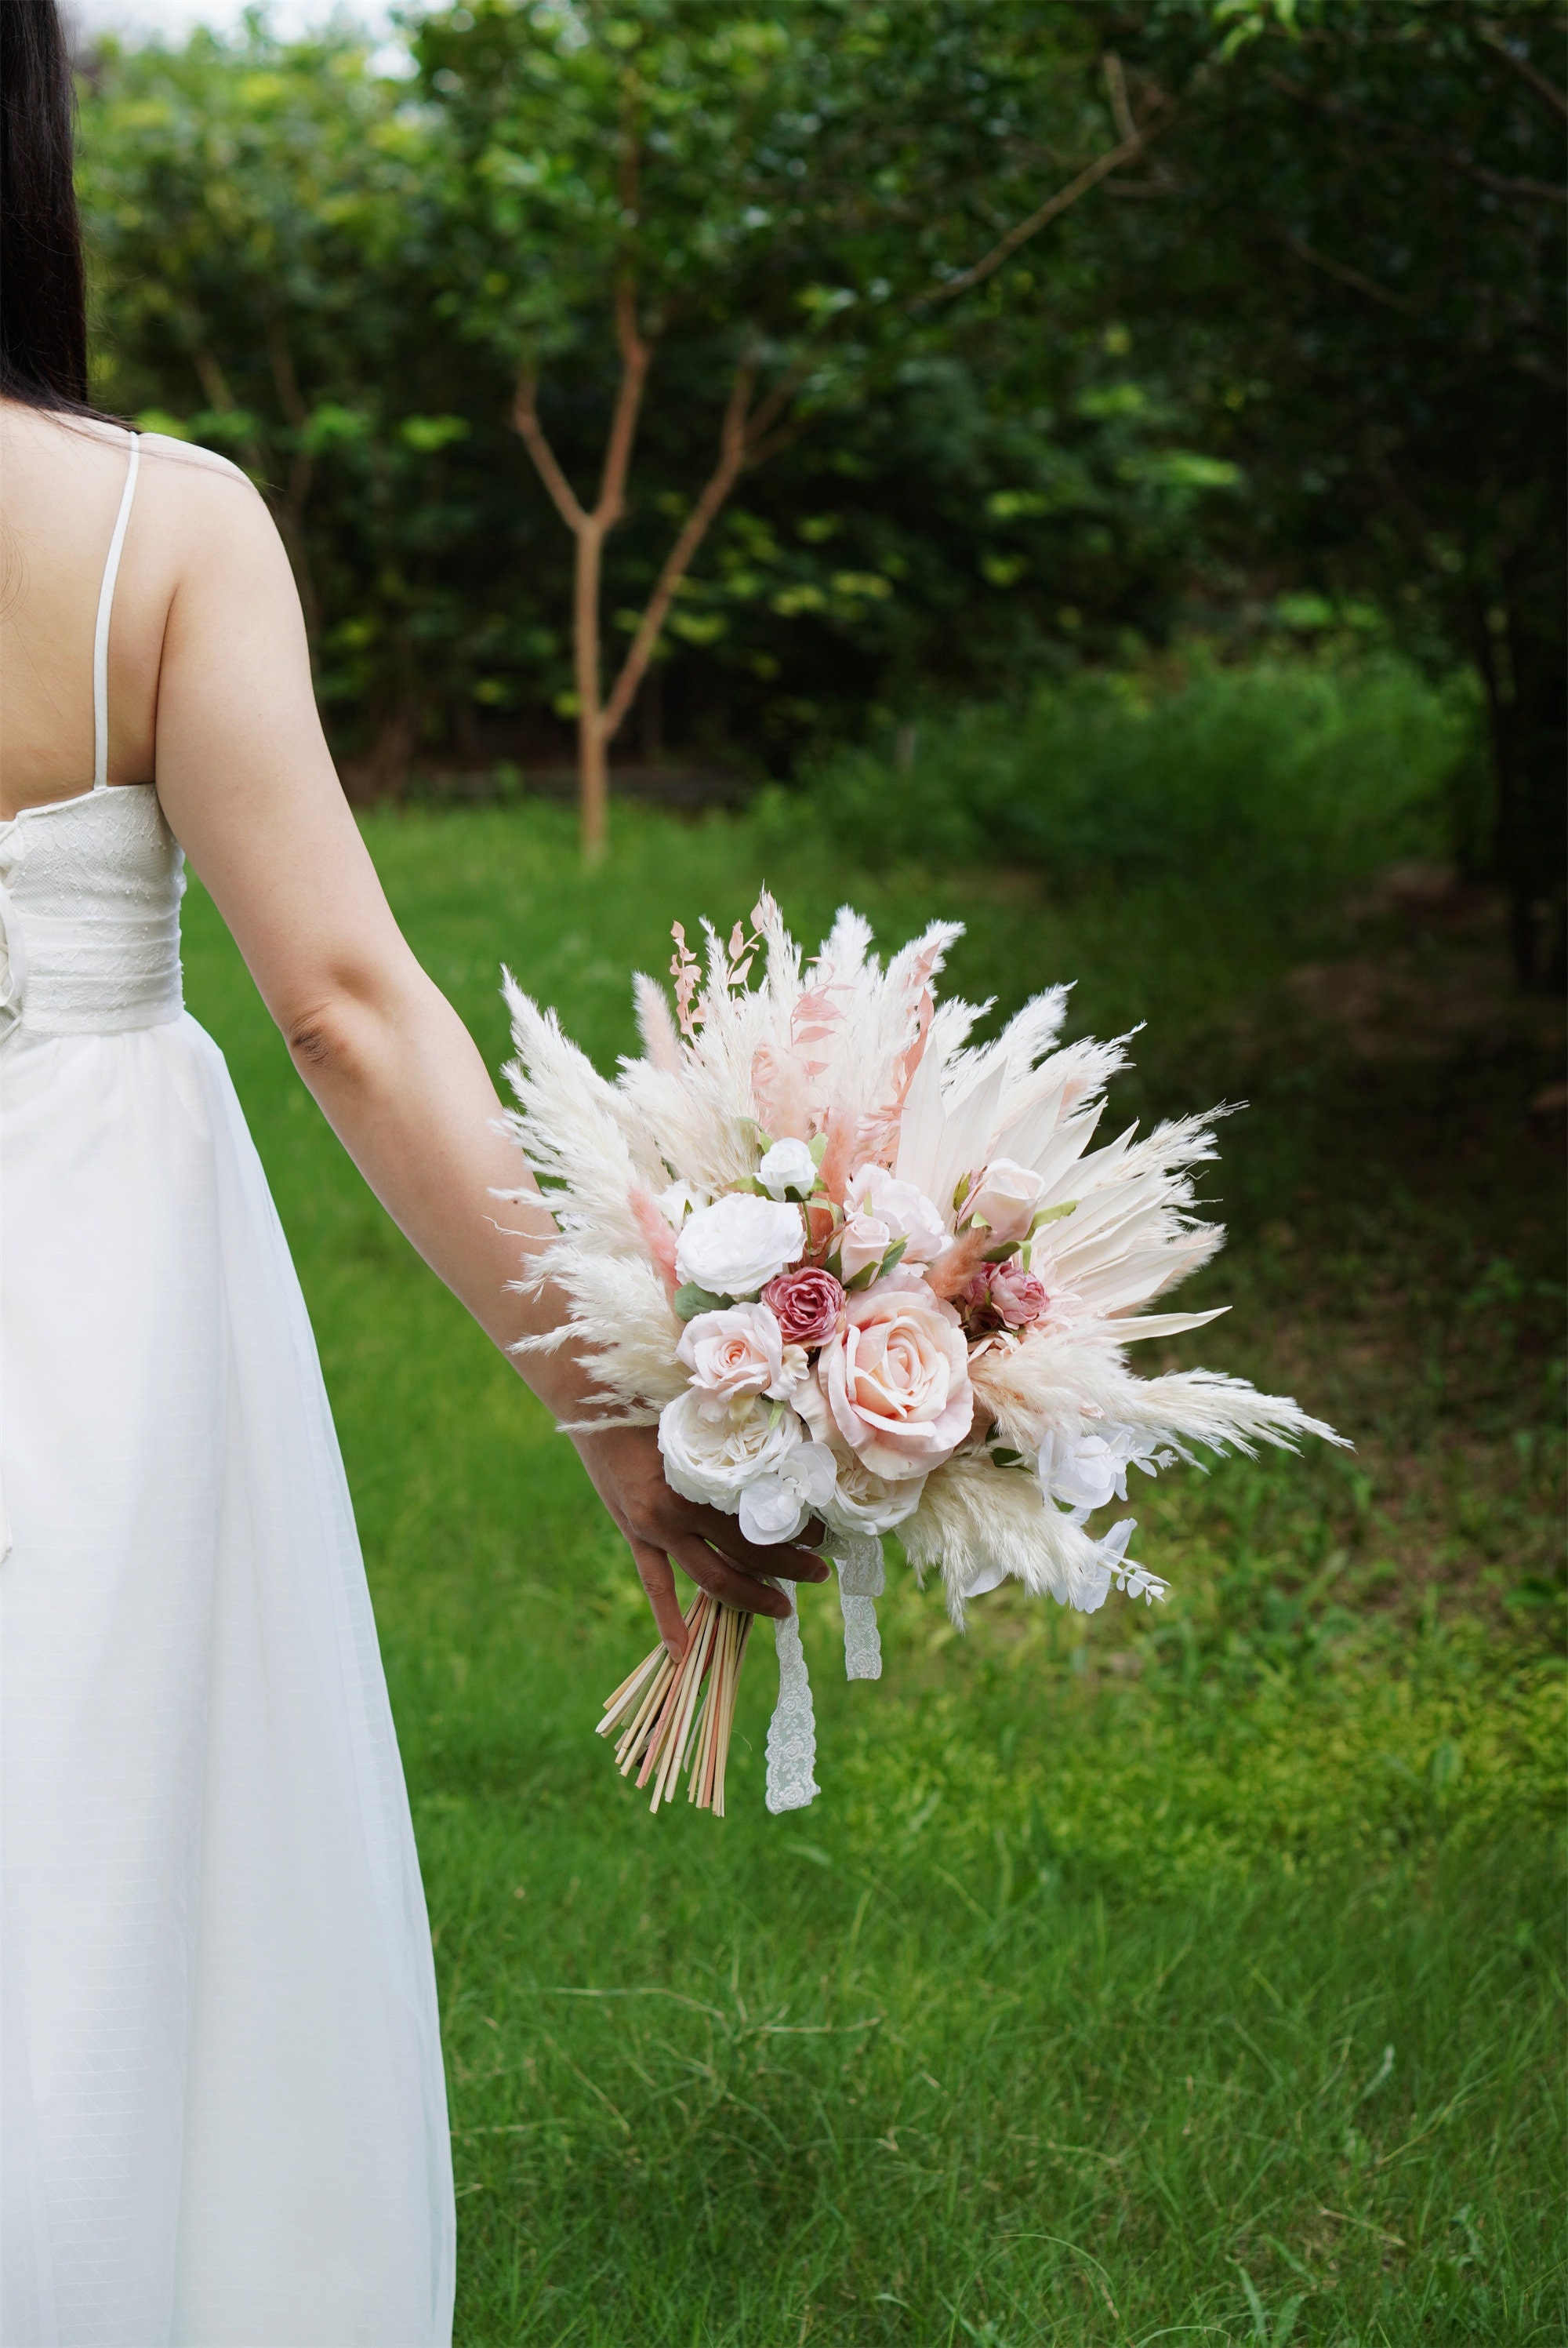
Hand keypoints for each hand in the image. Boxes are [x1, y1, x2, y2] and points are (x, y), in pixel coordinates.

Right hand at [571, 1421, 829, 1658]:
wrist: (589, 1400)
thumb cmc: (652, 1394)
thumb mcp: (702, 1414)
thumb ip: (740, 1435)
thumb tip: (792, 1445)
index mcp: (700, 1480)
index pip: (762, 1518)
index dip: (799, 1530)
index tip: (827, 1532)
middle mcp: (677, 1513)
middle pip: (745, 1554)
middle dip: (789, 1567)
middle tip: (820, 1572)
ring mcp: (652, 1530)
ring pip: (711, 1579)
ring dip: (752, 1597)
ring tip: (786, 1607)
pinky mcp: (634, 1536)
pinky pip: (655, 1585)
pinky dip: (669, 1621)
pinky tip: (682, 1652)